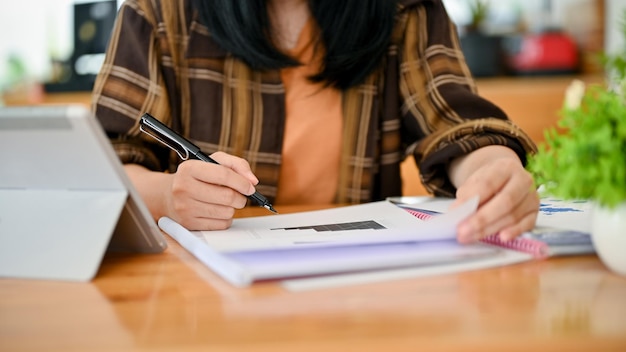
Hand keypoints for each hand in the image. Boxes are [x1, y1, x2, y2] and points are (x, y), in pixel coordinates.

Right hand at [126, 152, 258, 230]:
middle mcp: (183, 187)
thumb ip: (236, 165)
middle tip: (240, 195)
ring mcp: (184, 208)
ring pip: (226, 212)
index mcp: (189, 168)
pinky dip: (225, 218)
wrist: (168, 195)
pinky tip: (217, 211)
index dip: (242, 182)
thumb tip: (252, 181)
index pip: (224, 175)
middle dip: (240, 197)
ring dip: (232, 208)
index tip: (250, 187)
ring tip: (224, 202)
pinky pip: (221, 224)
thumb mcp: (213, 162)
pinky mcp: (188, 224)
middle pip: (228, 196)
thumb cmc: (197, 177)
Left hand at [448, 146, 539, 242]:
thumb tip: (458, 211)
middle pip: (504, 201)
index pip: (489, 184)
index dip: (472, 199)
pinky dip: (514, 231)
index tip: (456, 212)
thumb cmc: (488, 182)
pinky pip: (527, 224)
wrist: (507, 179)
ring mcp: (532, 197)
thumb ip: (467, 195)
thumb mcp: (474, 182)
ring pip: (513, 215)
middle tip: (462, 231)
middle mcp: (524, 180)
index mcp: (506, 167)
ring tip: (470, 236)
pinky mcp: (535, 212)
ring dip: (490, 228)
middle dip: (482, 219)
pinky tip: (501, 238)